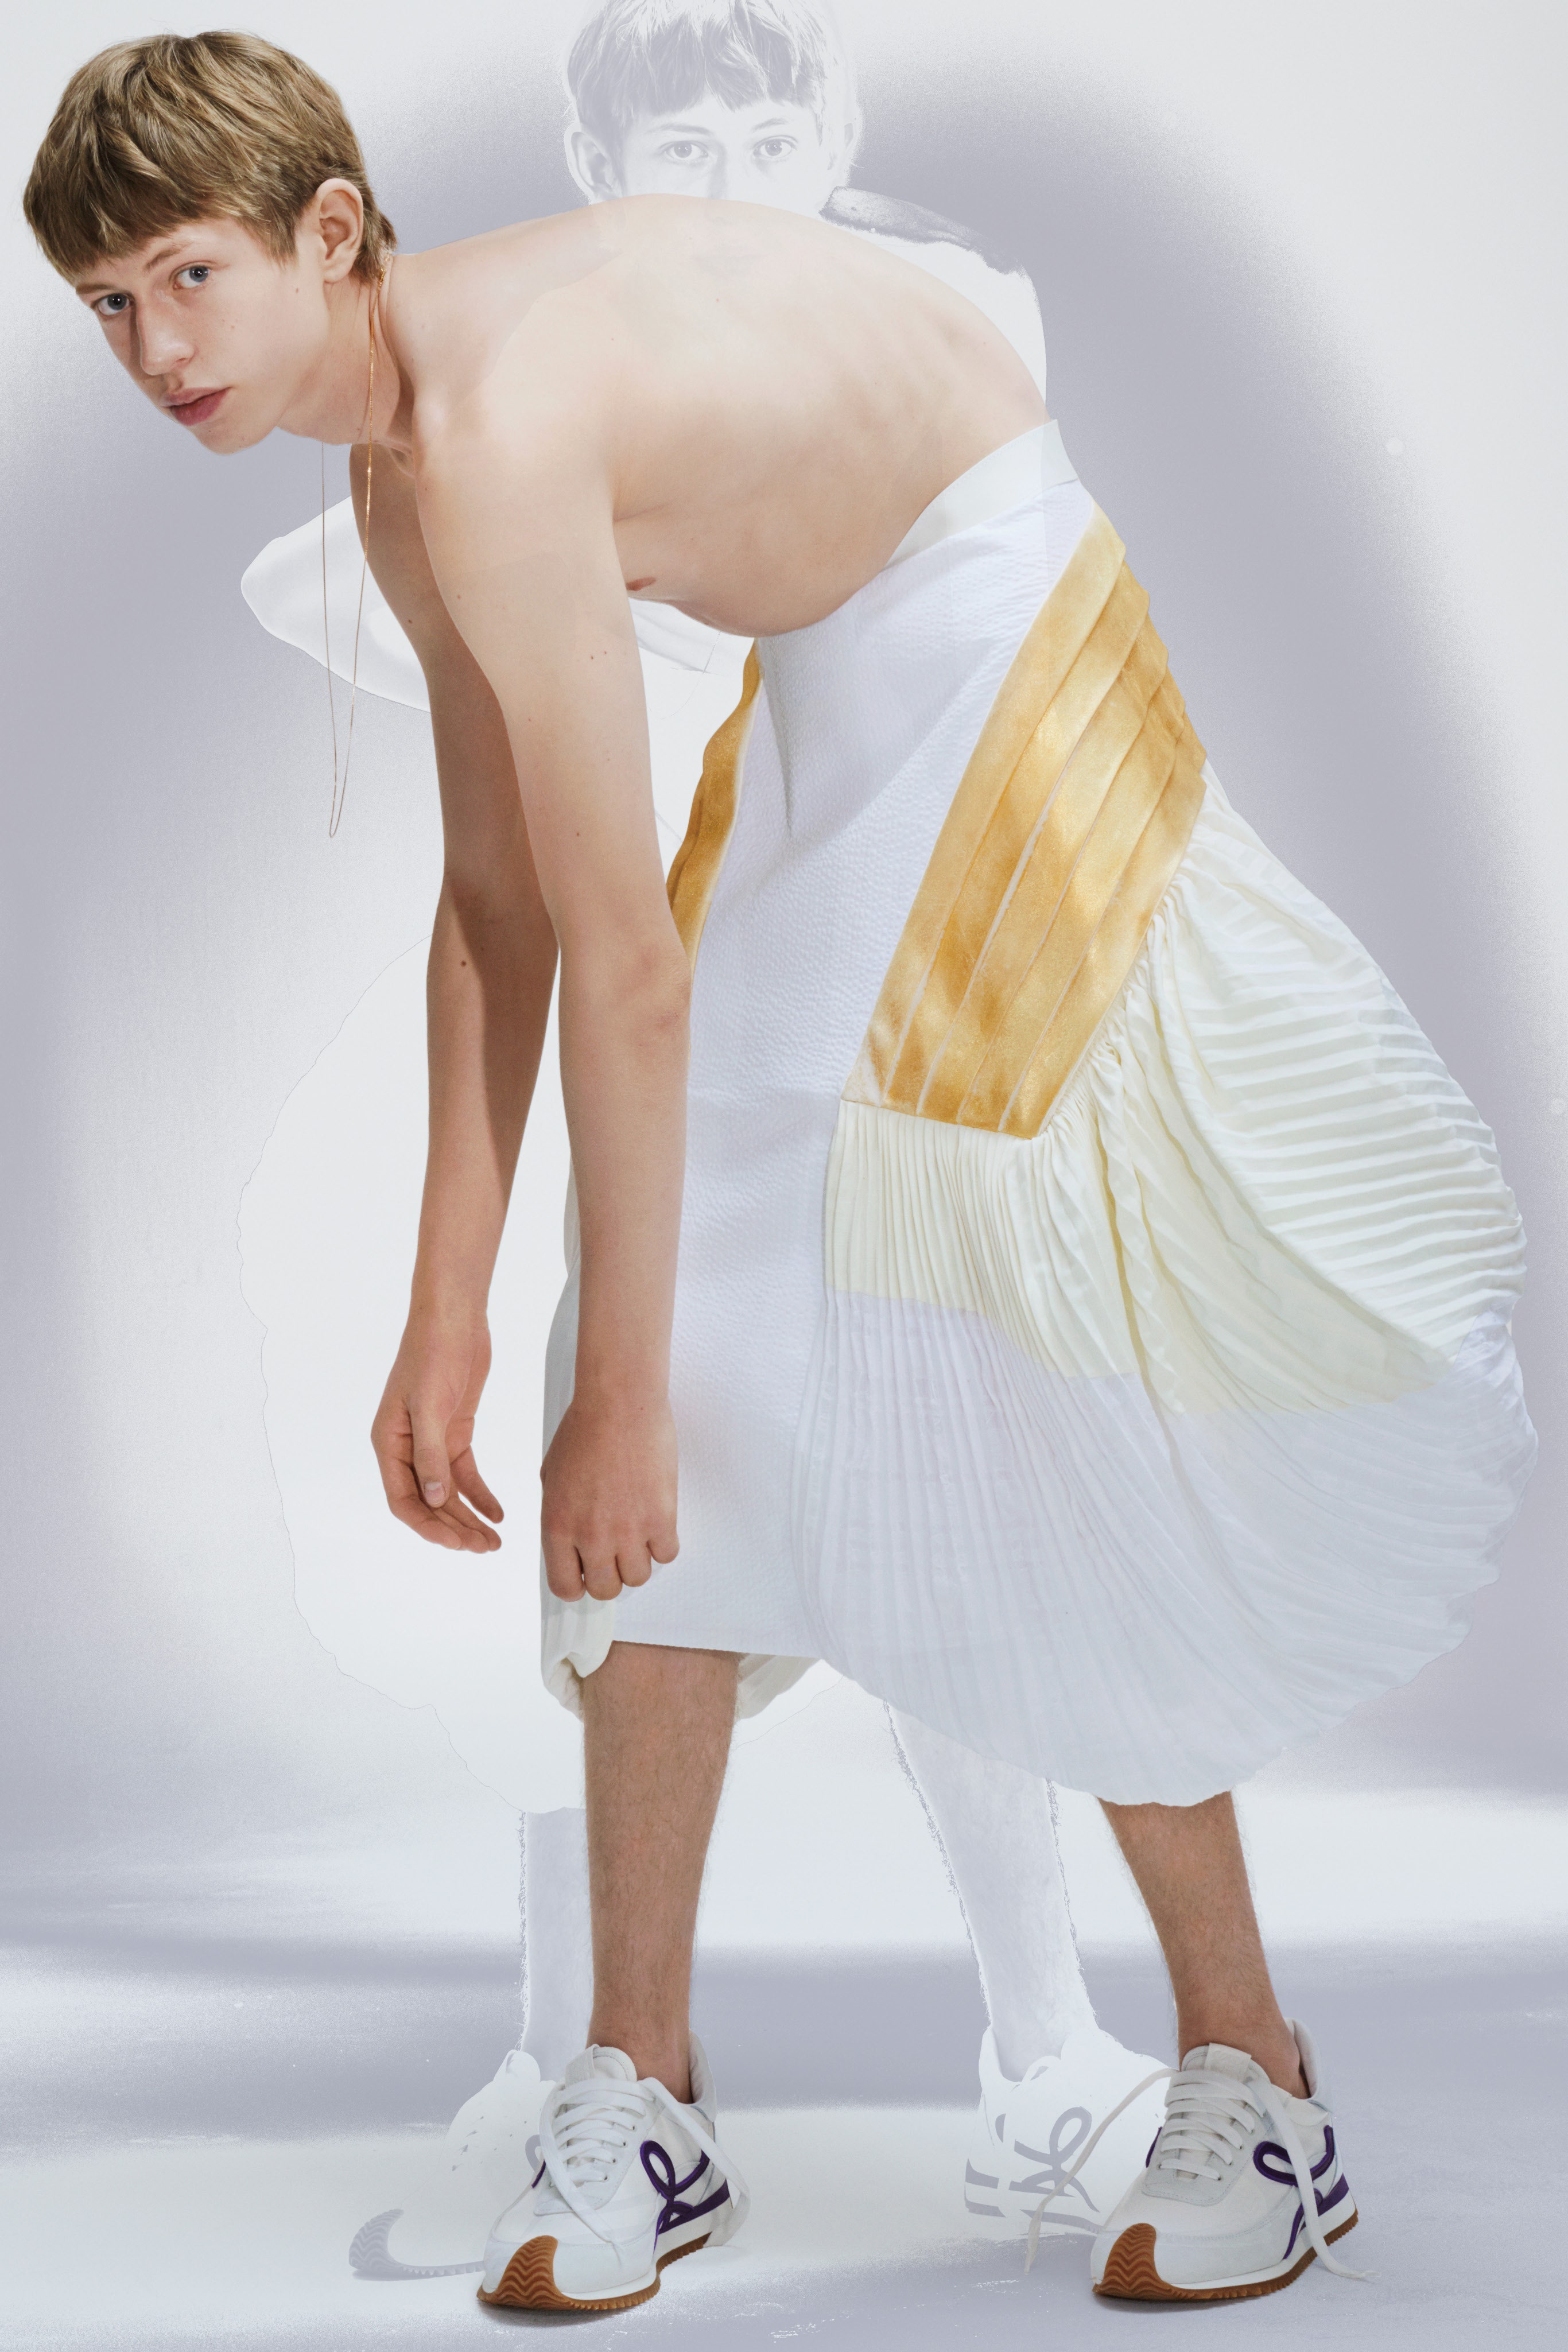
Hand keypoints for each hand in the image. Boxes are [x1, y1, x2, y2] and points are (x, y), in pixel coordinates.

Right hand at [372, 1311, 502, 1553]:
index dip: (427, 1526)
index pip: (403, 1500)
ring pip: (447, 1493)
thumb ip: (430, 1454)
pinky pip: (465, 1474)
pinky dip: (480, 1495)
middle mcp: (406, 1447)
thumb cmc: (432, 1353)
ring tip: (493, 1541)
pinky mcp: (454, 1431)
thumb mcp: (430, 1405)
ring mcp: (431, 1441)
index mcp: (387, 1443)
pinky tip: (497, 1513)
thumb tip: (433, 1501)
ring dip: (468, 1517)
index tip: (456, 1543)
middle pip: (428, 1503)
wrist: (454, 1317)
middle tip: (483, 1548)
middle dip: (454, 1528)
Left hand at [541, 1389, 678, 1600]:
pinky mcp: (661, 1517)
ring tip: (638, 1534)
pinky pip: (666, 1554)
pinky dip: (663, 1543)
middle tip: (616, 1554)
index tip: (587, 1573)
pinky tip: (657, 1522)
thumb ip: (561, 1517)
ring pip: (638, 1577)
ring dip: (639, 1560)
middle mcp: (591, 1535)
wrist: (619, 1402)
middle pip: (605, 1589)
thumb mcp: (552, 1479)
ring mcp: (627, 1530)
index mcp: (557, 1527)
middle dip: (610, 1575)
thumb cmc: (585, 1430)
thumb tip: (572, 1543)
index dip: (578, 1584)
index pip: (565, 1587)